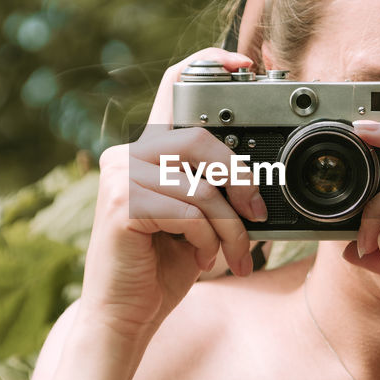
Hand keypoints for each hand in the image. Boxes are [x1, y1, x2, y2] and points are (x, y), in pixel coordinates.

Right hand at [80, 48, 266, 348]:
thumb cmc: (163, 266)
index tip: (245, 63)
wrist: (126, 316)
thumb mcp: (196, 216)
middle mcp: (128, 154)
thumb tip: (258, 174)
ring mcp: (120, 177)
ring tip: (233, 255)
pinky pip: (188, 212)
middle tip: (259, 216)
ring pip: (201, 186)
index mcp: (147, 150)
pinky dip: (207, 242)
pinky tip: (201, 261)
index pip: (173, 86)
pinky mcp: (122, 206)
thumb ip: (213, 185)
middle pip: (202, 141)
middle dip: (242, 182)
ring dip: (229, 228)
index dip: (208, 64)